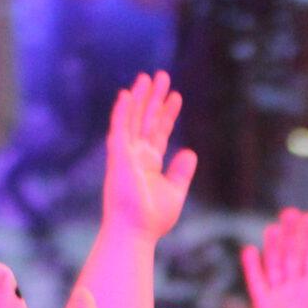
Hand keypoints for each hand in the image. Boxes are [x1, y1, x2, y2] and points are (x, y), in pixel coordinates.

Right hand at [102, 71, 198, 239]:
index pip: (159, 132)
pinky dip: (122, 112)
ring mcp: (125, 154)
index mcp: (149, 163)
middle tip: (161, 76)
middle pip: (145, 120)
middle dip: (153, 98)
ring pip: (132, 119)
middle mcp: (135, 155)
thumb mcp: (174, 191)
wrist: (135, 232)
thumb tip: (190, 151)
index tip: (176, 96)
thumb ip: (181, 171)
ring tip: (147, 77)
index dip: (167, 114)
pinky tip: (126, 95)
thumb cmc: (152, 218)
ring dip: (139, 98)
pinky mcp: (117, 157)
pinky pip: (119, 129)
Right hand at [241, 209, 307, 307]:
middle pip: (292, 254)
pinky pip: (257, 283)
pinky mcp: (263, 305)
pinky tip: (250, 250)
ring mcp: (278, 294)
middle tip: (291, 212)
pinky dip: (252, 268)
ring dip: (274, 245)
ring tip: (274, 226)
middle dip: (292, 234)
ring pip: (275, 264)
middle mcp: (294, 287)